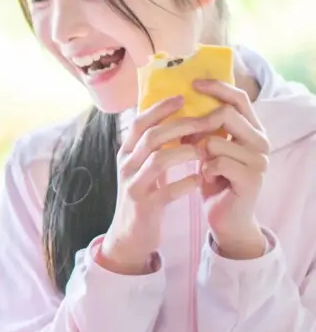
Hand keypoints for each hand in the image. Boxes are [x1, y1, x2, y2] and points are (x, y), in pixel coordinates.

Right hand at [99, 96, 203, 274]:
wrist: (129, 235)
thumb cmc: (141, 195)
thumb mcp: (140, 168)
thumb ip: (152, 147)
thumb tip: (173, 118)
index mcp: (125, 153)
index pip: (139, 123)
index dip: (159, 108)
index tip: (182, 97)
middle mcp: (126, 166)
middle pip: (151, 137)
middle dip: (180, 125)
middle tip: (205, 120)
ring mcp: (134, 186)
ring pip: (159, 160)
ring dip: (185, 152)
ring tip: (205, 149)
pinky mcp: (145, 206)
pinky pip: (168, 191)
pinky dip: (186, 183)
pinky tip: (200, 180)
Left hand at [193, 79, 268, 258]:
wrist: (225, 217)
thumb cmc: (214, 178)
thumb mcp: (206, 147)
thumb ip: (204, 126)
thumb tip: (180, 100)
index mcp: (251, 129)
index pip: (238, 98)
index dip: (217, 87)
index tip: (192, 84)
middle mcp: (261, 140)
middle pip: (226, 114)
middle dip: (199, 125)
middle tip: (188, 141)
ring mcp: (259, 159)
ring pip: (215, 140)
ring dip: (200, 154)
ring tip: (203, 166)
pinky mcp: (252, 178)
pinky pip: (217, 162)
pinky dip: (205, 169)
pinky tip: (207, 178)